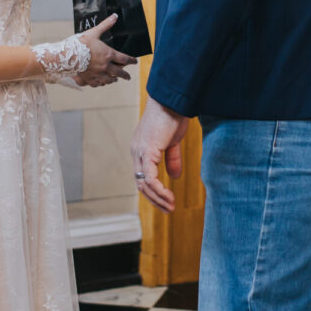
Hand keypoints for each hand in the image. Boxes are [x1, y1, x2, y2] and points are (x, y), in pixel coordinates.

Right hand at [77, 15, 137, 86]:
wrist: (67, 57)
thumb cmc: (80, 44)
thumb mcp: (94, 33)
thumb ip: (105, 25)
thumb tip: (114, 16)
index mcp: (109, 55)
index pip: (124, 59)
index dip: (131, 60)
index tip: (134, 62)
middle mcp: (106, 66)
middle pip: (119, 72)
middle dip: (125, 75)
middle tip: (128, 77)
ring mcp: (98, 75)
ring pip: (109, 80)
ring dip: (113, 80)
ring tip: (115, 80)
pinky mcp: (89, 80)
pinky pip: (98, 83)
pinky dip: (101, 83)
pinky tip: (101, 82)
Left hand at [131, 95, 188, 212]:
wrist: (172, 100)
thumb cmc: (172, 116)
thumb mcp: (173, 142)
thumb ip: (172, 159)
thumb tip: (174, 176)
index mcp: (141, 150)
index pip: (142, 177)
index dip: (154, 192)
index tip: (167, 202)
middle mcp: (136, 152)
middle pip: (141, 184)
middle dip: (155, 200)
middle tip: (168, 209)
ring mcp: (139, 152)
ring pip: (144, 184)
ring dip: (158, 198)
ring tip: (170, 207)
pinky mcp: (147, 152)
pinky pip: (150, 178)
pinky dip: (159, 190)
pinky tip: (169, 196)